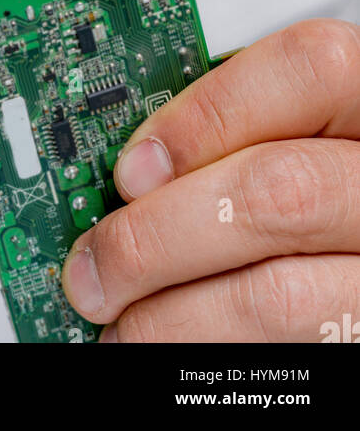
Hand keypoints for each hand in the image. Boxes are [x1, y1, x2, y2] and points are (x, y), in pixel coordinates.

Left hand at [62, 18, 359, 341]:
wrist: (358, 267)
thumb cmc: (321, 188)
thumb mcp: (306, 132)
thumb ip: (245, 129)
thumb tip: (134, 168)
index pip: (307, 72)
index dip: (206, 115)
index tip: (132, 166)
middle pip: (279, 193)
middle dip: (160, 235)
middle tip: (96, 266)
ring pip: (279, 295)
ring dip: (172, 316)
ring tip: (122, 325)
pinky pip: (289, 358)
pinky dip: (210, 357)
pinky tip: (169, 350)